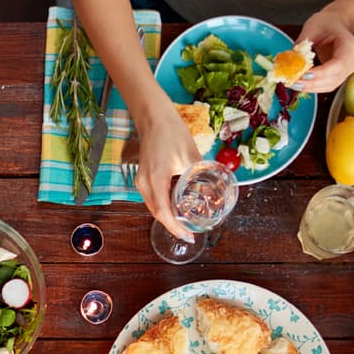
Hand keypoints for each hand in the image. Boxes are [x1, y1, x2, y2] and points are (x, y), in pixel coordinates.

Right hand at [136, 107, 202, 240]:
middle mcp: (144, 183)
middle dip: (172, 226)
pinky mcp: (142, 177)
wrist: (154, 118)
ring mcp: (141, 181)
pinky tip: (174, 208)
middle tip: (188, 233)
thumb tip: (212, 190)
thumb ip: (201, 174)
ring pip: (153, 207)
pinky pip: (152, 198)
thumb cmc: (171, 132)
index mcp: (156, 179)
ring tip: (183, 224)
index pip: (164, 212)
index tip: (188, 235)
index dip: (176, 227)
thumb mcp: (190, 155)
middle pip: (157, 214)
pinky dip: (162, 207)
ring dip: (167, 217)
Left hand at [295, 9, 353, 92]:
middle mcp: (350, 59)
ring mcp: (346, 69)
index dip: (322, 73)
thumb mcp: (313, 27)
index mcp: (348, 44)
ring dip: (311, 87)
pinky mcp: (337, 75)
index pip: (338, 64)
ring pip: (330, 85)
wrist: (335, 24)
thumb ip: (303, 43)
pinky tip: (299, 84)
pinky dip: (312, 87)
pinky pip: (326, 86)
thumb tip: (291, 59)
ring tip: (293, 84)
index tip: (304, 75)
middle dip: (312, 83)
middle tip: (293, 81)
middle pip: (334, 78)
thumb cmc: (326, 23)